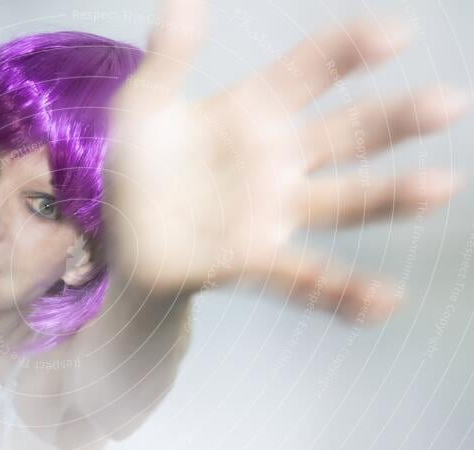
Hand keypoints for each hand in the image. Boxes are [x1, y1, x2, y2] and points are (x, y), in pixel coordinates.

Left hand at [102, 0, 469, 321]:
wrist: (119, 233)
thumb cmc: (137, 165)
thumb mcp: (144, 106)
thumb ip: (169, 58)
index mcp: (252, 112)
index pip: (310, 71)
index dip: (349, 52)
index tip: (394, 36)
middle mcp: (275, 160)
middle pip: (346, 134)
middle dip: (395, 120)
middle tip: (449, 104)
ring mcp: (269, 212)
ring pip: (340, 202)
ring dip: (388, 197)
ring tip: (438, 186)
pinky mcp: (252, 259)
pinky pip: (305, 278)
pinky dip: (342, 292)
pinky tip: (383, 301)